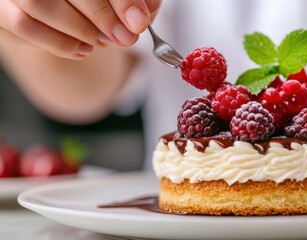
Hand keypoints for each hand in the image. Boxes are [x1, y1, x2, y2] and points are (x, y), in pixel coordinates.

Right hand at [0, 0, 160, 58]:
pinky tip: (83, 50)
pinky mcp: (3, 5)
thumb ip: (133, 0)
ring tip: (103, 42)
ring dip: (80, 30)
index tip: (138, 23)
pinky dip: (58, 44)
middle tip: (124, 38)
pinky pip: (24, 25)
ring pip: (39, 5)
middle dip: (103, 17)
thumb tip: (142, 17)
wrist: (57, 3)